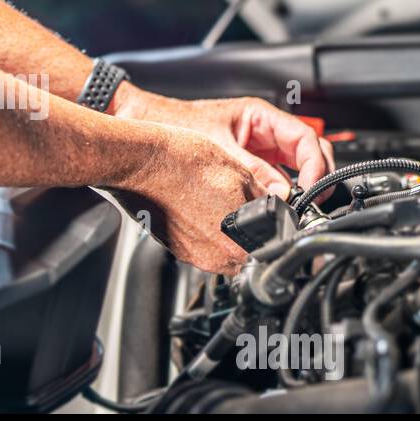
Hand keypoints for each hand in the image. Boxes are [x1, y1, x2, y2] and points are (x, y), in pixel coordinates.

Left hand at [116, 87, 334, 199]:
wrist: (143, 124)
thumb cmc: (174, 123)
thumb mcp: (217, 148)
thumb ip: (251, 171)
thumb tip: (279, 195)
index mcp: (260, 117)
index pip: (306, 138)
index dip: (315, 165)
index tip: (312, 189)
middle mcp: (262, 132)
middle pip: (307, 154)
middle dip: (316, 177)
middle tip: (313, 203)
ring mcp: (256, 149)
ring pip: (293, 169)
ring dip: (299, 188)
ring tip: (296, 210)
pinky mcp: (245, 166)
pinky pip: (272, 180)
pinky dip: (278, 194)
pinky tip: (275, 208)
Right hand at [116, 127, 263, 274]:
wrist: (144, 162)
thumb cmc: (186, 164)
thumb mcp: (241, 174)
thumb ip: (264, 200)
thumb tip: (275, 206)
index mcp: (242, 242)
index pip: (271, 244)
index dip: (272, 226)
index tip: (266, 213)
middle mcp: (218, 257)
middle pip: (247, 253)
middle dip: (249, 233)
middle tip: (237, 205)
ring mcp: (194, 256)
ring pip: (222, 251)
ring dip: (224, 234)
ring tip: (212, 205)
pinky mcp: (175, 249)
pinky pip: (198, 246)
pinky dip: (201, 231)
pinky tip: (194, 207)